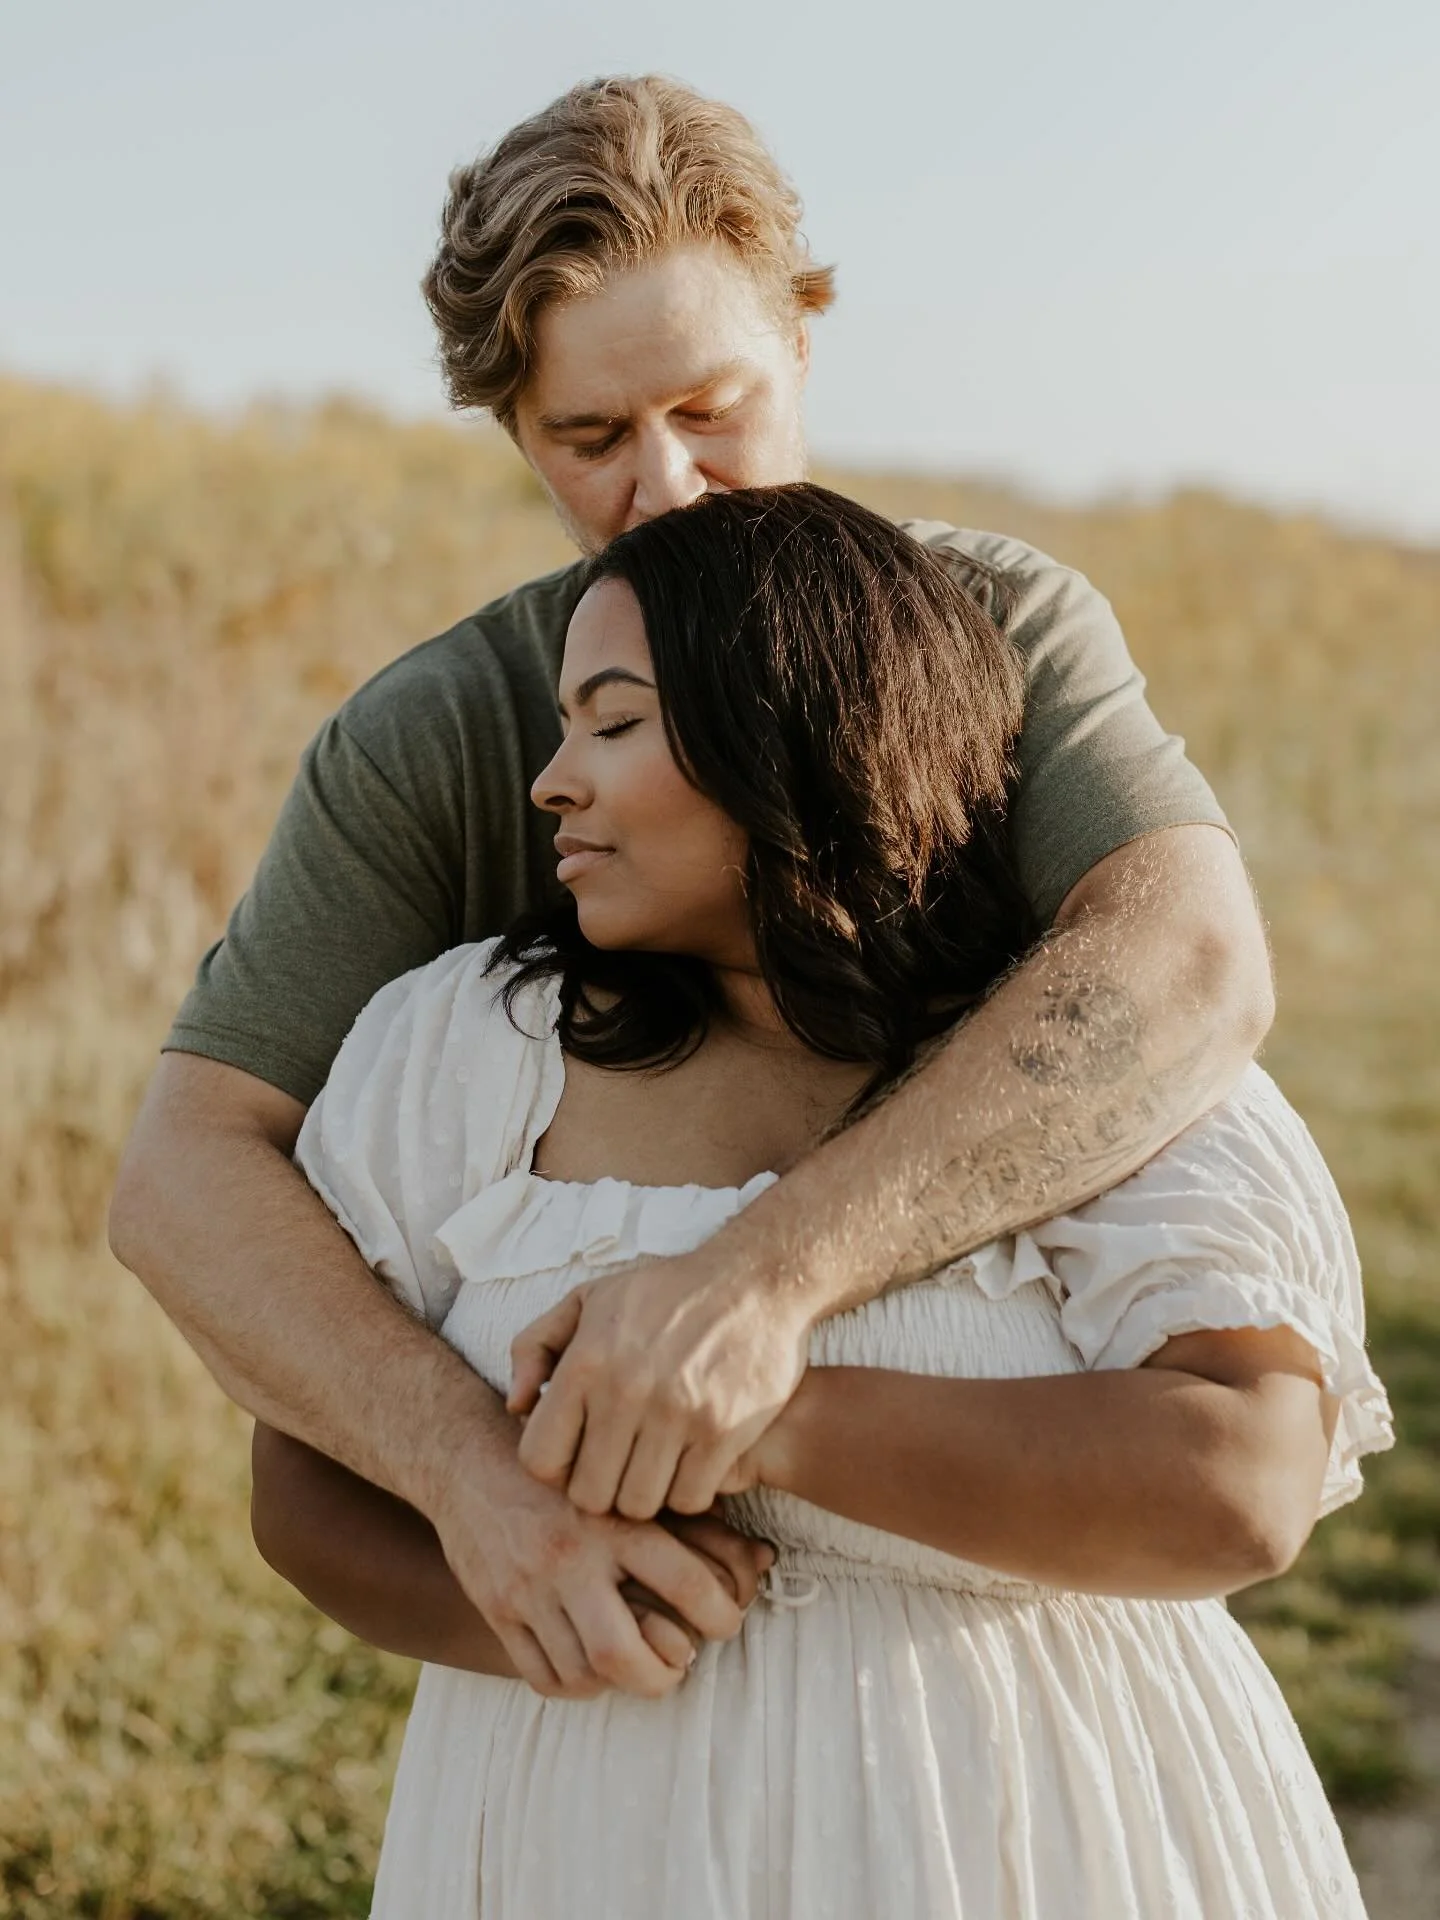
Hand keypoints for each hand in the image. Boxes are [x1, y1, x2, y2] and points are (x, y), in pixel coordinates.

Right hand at [432, 1437, 762, 1699]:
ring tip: (637, 1663)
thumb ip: (691, 1521)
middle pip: (621, 1654)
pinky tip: (593, 1665)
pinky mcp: (497, 1609)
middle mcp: (570, 1558)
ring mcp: (528, 1589)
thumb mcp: (630, 1480)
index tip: (725, 1622)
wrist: (468, 1457)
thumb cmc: (569, 1468)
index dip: (720, 1616)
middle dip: (661, 1675)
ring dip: (619, 1682)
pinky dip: (576, 1684)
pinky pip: (543, 1676)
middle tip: (678, 1665)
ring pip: (582, 1673)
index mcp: (614, 1520)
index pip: (685, 1583)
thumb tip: (765, 1559)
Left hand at [506, 1248, 813, 1519]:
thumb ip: (535, 1346)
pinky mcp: (723, 1433)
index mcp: (586, 1362)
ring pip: (640, 1505)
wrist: (756, 1280)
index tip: (577, 1452)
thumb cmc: (665, 1293)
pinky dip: (689, 1491)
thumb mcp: (589, 1298)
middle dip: (599, 1486)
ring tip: (654, 1464)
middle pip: (589, 1495)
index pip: (540, 1459)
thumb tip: (516, 1406)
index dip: (555, 1466)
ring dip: (645, 1492)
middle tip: (618, 1464)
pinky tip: (690, 1463)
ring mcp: (678, 1415)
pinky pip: (691, 1500)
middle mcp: (627, 1391)